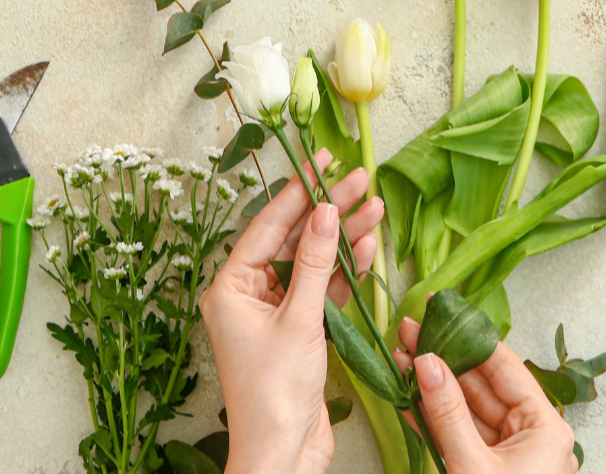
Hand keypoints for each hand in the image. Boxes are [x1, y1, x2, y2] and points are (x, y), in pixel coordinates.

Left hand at [201, 149, 382, 473]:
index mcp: (230, 287)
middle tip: (360, 179)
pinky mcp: (299, 331)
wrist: (282, 452)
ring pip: (312, 263)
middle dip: (328, 211)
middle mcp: (247, 295)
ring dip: (343, 238)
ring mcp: (274, 313)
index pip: (266, 225)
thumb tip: (325, 212)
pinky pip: (323, 290)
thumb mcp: (299, 320)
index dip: (299, 191)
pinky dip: (345, 271)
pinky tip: (368, 247)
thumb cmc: (275, 394)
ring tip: (376, 208)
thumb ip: (316, 263)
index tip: (322, 161)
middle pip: (292, 239)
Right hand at [394, 318, 578, 473]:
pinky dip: (434, 419)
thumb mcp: (472, 464)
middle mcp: (532, 437)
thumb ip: (448, 412)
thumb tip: (427, 363)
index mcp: (546, 429)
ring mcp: (509, 454)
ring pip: (467, 411)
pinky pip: (461, 435)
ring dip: (432, 388)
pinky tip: (409, 396)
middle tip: (411, 333)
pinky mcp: (487, 469)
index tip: (441, 314)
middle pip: (483, 386)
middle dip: (443, 361)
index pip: (505, 368)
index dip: (469, 338)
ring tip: (401, 360)